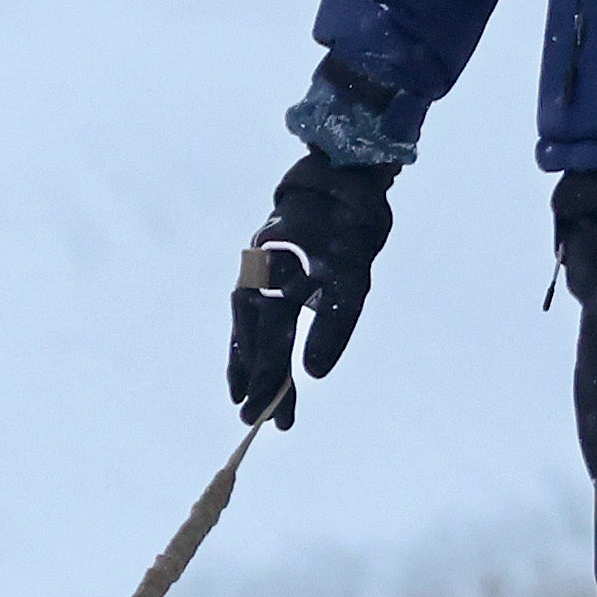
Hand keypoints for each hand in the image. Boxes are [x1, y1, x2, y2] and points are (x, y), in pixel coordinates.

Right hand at [229, 151, 399, 426]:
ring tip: (245, 398)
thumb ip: (331, 325)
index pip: (269, 340)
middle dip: (256, 379)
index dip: (268, 379)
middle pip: (253, 337)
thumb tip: (312, 374)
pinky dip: (251, 337)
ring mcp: (260, 269)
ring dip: (247, 362)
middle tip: (255, 422)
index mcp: (275, 276)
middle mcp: (259, 274)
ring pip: (247, 325)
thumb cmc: (350, 223)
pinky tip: (254, 358)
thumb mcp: (352, 278)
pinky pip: (252, 310)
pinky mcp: (267, 267)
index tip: (267, 414)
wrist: (341, 174)